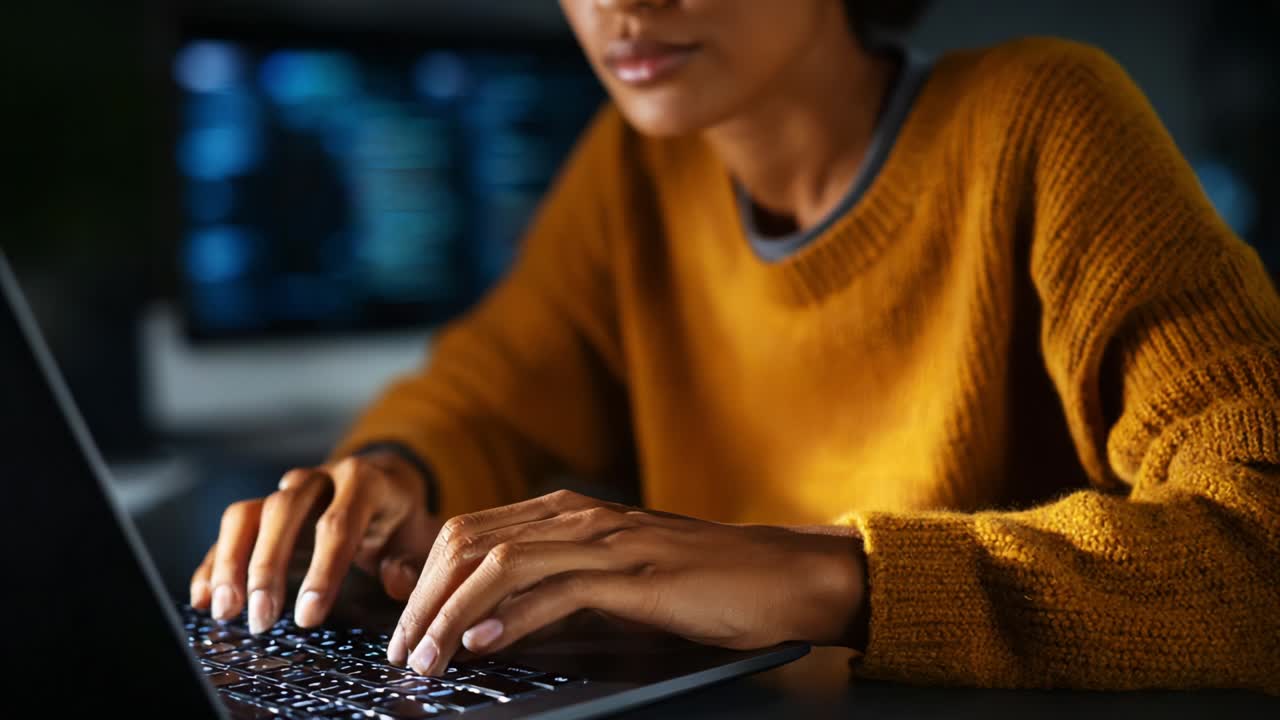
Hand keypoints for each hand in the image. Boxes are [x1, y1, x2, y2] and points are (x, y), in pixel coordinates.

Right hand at [189, 452, 442, 632]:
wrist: (386, 488)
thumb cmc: (403, 521)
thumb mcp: (420, 538)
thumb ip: (412, 560)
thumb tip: (395, 580)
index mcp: (364, 481)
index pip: (339, 523)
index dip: (323, 571)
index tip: (308, 616)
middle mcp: (318, 480)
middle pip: (283, 512)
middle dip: (267, 568)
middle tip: (261, 620)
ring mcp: (285, 493)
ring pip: (247, 515)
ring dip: (230, 563)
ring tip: (225, 612)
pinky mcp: (262, 512)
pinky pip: (230, 532)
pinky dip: (212, 563)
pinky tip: (203, 599)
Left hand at [387, 490, 866, 674]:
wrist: (780, 573)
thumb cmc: (700, 581)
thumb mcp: (615, 576)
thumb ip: (555, 586)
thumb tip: (489, 623)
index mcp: (569, 513)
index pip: (469, 532)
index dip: (424, 579)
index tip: (403, 626)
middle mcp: (580, 517)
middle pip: (469, 543)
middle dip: (422, 598)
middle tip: (400, 650)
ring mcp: (609, 542)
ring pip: (502, 564)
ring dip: (453, 613)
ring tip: (426, 656)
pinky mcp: (638, 576)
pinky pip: (560, 591)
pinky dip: (515, 617)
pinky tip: (486, 643)